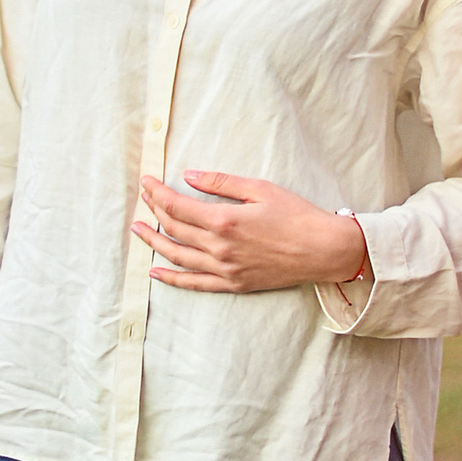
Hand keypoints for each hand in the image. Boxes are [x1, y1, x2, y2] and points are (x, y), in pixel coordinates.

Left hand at [136, 170, 369, 295]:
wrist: (324, 250)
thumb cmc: (297, 215)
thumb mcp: (260, 188)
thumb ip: (221, 183)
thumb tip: (188, 176)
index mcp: (224, 221)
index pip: (177, 207)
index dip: (157, 194)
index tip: (146, 182)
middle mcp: (219, 248)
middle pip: (174, 229)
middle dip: (154, 211)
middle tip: (143, 198)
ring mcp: (225, 270)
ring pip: (177, 256)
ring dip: (154, 242)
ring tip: (138, 230)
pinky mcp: (233, 284)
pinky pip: (194, 283)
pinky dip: (172, 278)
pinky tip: (155, 271)